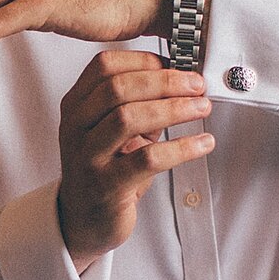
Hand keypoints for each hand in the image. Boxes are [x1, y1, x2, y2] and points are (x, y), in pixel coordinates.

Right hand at [54, 50, 213, 270]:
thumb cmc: (105, 168)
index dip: (145, 60)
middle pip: (117, 87)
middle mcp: (75, 127)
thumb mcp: (112, 130)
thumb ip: (137, 104)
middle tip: (197, 85)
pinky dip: (182, 147)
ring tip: (202, 108)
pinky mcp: (106, 186)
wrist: (83, 219)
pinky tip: (203, 143)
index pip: (104, 66)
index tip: (177, 63)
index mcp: (76, 105)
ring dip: (173, 109)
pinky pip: (148, 159)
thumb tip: (183, 80)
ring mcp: (87, 157)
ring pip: (129, 118)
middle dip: (165, 82)